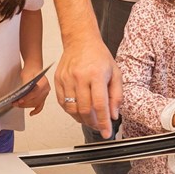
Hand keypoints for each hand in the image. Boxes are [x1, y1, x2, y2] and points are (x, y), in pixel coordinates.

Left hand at [14, 69, 50, 115]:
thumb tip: (21, 94)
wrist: (34, 68)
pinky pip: (41, 105)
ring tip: (18, 105)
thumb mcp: (26, 76)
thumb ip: (25, 85)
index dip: (27, 98)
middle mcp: (46, 89)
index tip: (19, 101)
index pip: (35, 93)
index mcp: (44, 83)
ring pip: (36, 104)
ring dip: (27, 106)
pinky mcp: (43, 97)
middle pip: (35, 100)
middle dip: (24, 103)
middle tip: (15, 103)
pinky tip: (31, 113)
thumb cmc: (31, 71)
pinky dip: (36, 110)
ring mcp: (45, 94)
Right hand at [51, 0, 122, 138]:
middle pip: (85, 110)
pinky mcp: (58, 80)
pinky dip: (71, 111)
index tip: (106, 133)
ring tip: (90, 118)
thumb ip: (116, 95)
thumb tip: (113, 115)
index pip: (100, 104)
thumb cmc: (98, 55)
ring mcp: (67, 79)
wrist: (80, 40)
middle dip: (93, 123)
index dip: (103, 122)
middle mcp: (80, 77)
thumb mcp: (115, 72)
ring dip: (82, 119)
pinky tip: (79, 109)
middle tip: (99, 125)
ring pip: (72, 109)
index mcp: (96, 74)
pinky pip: (62, 103)